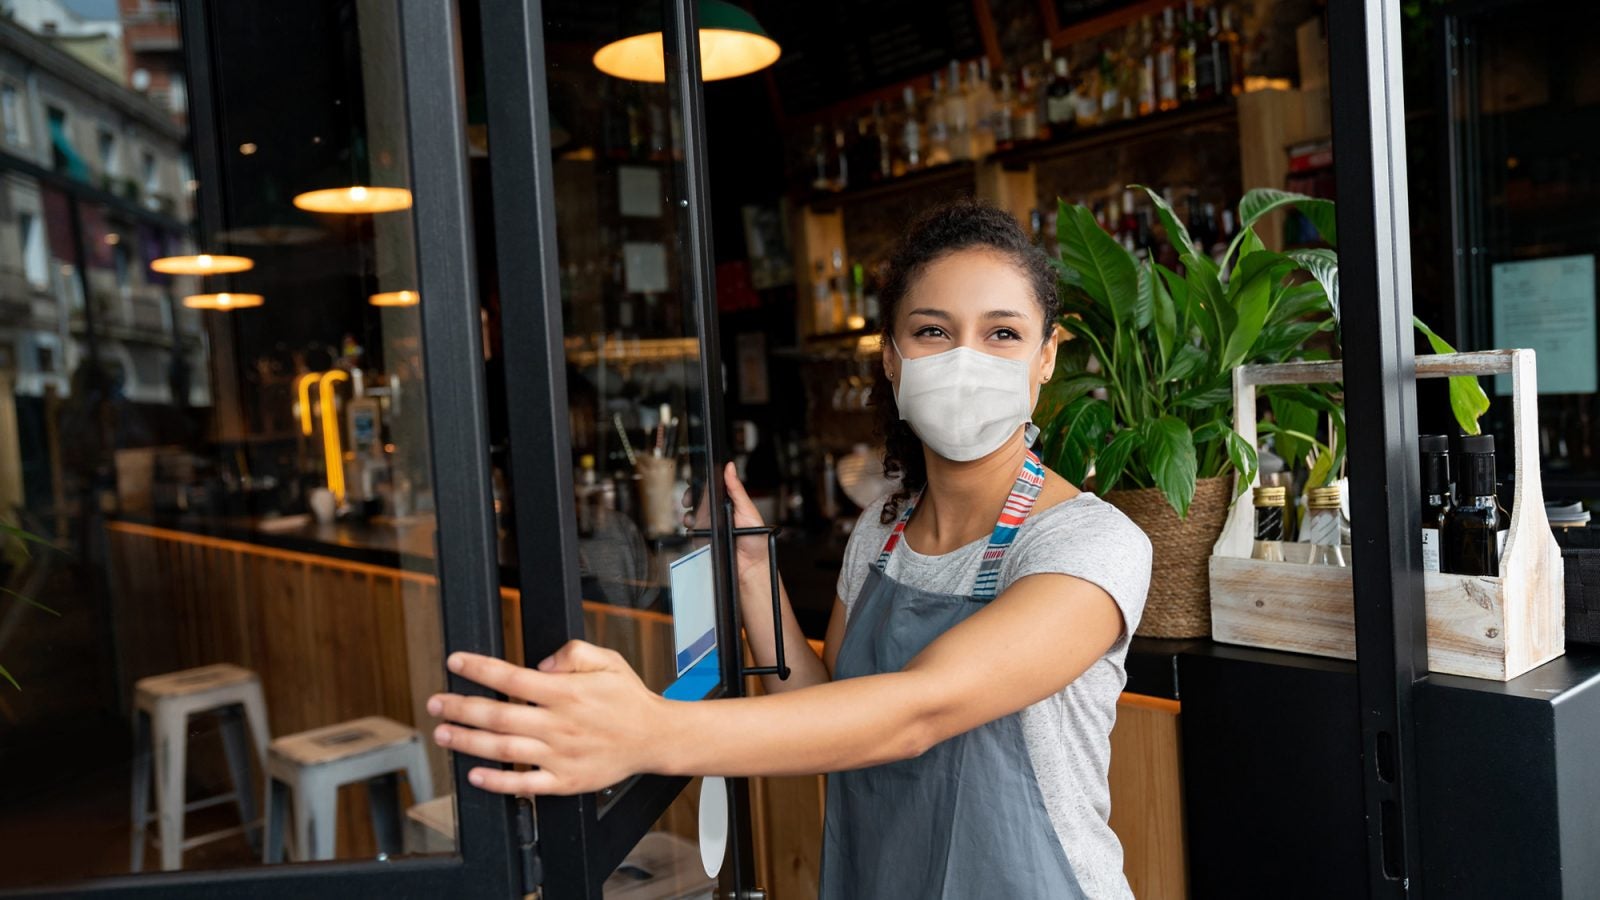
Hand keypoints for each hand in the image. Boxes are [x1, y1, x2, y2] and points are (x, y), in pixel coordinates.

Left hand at [428, 642, 670, 794]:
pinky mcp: (565, 780)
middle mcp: (559, 724)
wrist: (655, 738)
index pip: (511, 677)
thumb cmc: (627, 698)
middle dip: (460, 707)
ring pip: (504, 749)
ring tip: (444, 734)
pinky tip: (475, 775)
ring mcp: (560, 755)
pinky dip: (497, 782)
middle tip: (435, 703)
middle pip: (498, 715)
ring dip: (468, 742)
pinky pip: (524, 784)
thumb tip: (540, 664)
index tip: (455, 662)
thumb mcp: (607, 659)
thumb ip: (573, 652)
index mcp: (566, 692)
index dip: (478, 669)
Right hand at [681, 462, 770, 585]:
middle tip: (689, 500)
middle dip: (690, 498)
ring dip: (689, 514)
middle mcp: (718, 514)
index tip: (697, 483)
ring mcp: (710, 527)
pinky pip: (691, 532)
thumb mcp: (748, 510)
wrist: (752, 568)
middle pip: (698, 500)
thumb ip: (737, 489)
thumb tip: (730, 467)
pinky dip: (689, 529)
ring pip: (692, 515)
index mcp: (730, 504)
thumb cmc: (757, 540)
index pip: (712, 489)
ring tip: (692, 518)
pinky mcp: (704, 541)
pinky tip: (694, 529)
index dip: (702, 484)